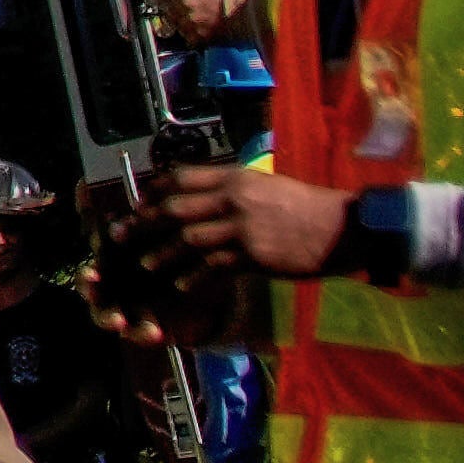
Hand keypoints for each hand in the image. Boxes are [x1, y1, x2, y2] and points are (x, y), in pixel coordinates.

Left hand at [114, 0, 258, 53]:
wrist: (244, 11)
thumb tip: (168, 2)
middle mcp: (182, 4)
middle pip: (167, 10)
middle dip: (176, 11)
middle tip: (196, 8)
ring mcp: (187, 21)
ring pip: (177, 25)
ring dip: (187, 23)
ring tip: (205, 17)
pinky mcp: (195, 35)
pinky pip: (188, 38)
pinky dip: (196, 35)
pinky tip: (208, 28)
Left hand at [143, 159, 357, 285]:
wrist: (341, 227)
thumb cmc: (306, 206)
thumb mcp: (266, 185)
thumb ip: (235, 189)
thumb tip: (204, 195)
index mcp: (236, 178)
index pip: (183, 177)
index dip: (155, 189)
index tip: (138, 199)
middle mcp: (235, 200)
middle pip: (176, 209)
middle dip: (144, 222)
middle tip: (122, 233)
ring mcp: (243, 228)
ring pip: (189, 240)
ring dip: (163, 253)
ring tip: (146, 263)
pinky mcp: (254, 257)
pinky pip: (214, 267)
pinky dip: (194, 276)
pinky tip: (181, 285)